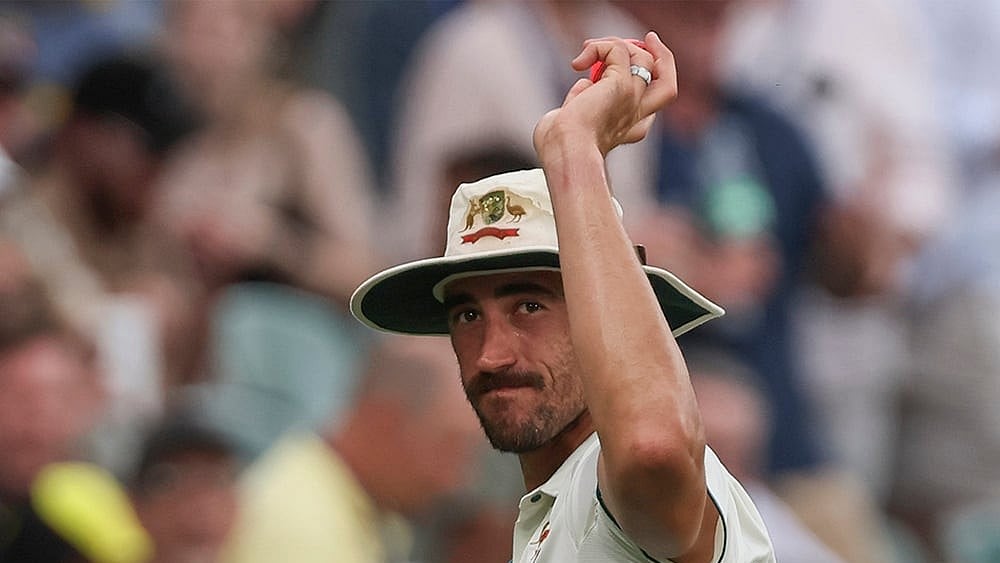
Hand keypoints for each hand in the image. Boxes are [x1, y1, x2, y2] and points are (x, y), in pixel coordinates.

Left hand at [533, 31, 676, 158]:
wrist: (565, 152)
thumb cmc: (559, 147)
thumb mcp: (575, 121)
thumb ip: (583, 102)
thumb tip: (584, 85)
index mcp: (628, 130)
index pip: (649, 102)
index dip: (644, 79)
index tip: (625, 64)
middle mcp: (637, 116)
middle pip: (667, 85)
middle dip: (663, 57)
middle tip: (649, 39)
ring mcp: (633, 100)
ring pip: (646, 59)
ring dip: (616, 45)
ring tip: (587, 50)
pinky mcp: (622, 86)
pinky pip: (619, 50)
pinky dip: (599, 46)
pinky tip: (578, 62)